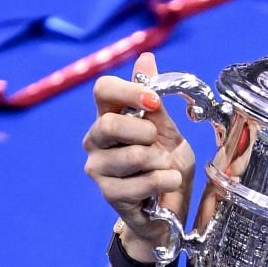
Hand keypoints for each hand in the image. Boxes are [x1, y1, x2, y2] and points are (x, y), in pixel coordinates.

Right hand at [84, 50, 197, 259]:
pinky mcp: (109, 194)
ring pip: (131, 156)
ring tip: (165, 169)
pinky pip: (142, 183)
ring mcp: (98, 168)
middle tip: (159, 145)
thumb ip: (153, 99)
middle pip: (109, 124)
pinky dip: (164, 182)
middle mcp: (96, 141)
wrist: (171, 209)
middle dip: (145, 133)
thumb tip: (146, 57)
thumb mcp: (167, 129)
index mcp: (110, 117)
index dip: (129, 91)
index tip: (154, 102)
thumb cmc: (165, 166)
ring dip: (160, 163)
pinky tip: (165, 187)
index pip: (103, 89)